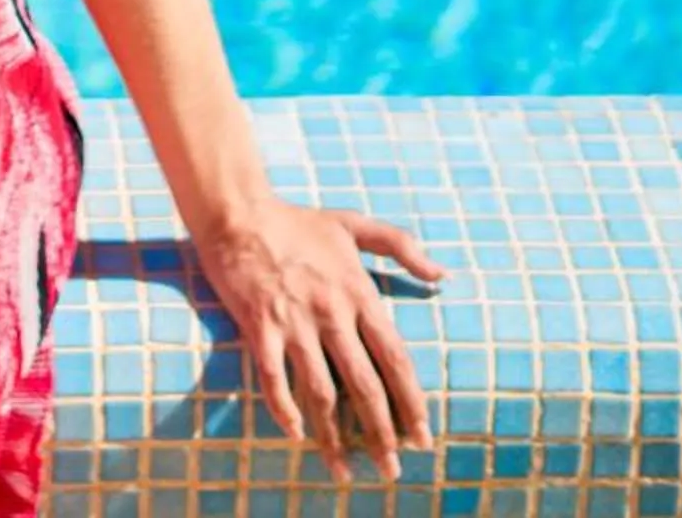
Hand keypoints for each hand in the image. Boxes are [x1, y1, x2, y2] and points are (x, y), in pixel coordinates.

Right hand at [195, 198, 443, 482]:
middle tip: (391, 469)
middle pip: (365, 385)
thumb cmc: (297, 220)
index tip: (421, 436)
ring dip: (334, 436)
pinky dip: (284, 409)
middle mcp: (332, 313)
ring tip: (344, 470)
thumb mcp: (354, 224)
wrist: (238, 212)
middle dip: (382, 433)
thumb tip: (443, 275)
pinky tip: (295, 434)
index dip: (412, 401)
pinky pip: (273, 377)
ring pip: (321, 391)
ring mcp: (294, 322)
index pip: (395, 358)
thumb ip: (402, 246)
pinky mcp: (259, 326)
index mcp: (359, 293)